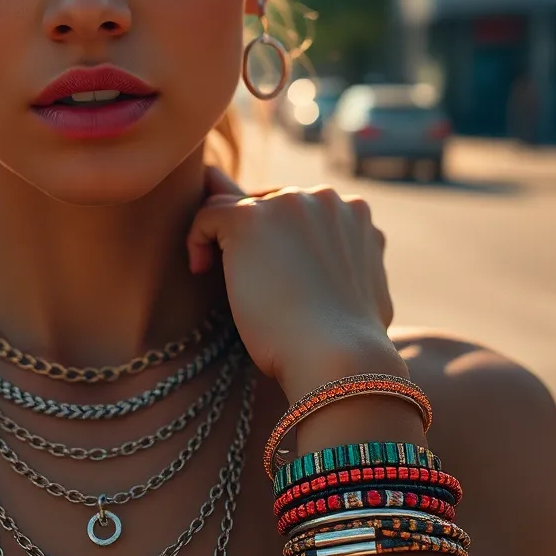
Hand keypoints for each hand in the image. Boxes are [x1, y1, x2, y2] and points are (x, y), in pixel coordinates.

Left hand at [187, 167, 397, 399]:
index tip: (277, 279)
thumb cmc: (344, 339)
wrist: (337, 356)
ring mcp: (288, 202)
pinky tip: (201, 270)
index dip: (284, 243)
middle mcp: (325, 198)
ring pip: (239, 205)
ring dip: (231, 239)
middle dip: (259, 238)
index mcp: (355, 214)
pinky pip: (209, 213)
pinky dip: (197, 239)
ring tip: (232, 282)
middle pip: (271, 203)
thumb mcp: (358, 288)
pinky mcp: (250, 218)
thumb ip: (343, 259)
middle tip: (255, 284)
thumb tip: (314, 256)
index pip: (303, 212)